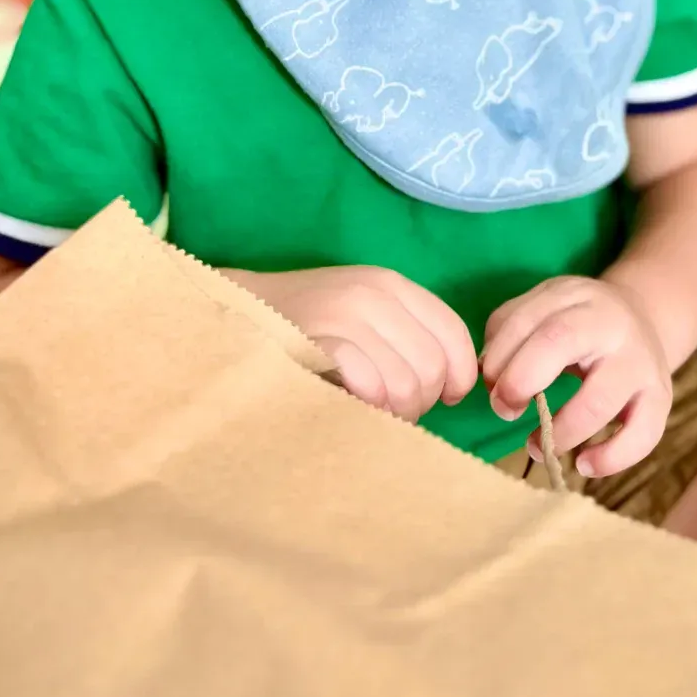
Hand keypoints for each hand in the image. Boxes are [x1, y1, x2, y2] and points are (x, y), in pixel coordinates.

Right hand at [232, 265, 478, 422]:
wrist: (236, 314)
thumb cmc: (308, 324)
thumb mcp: (365, 316)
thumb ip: (408, 336)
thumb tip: (453, 384)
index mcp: (392, 284)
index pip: (453, 333)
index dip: (459, 375)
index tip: (446, 398)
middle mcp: (372, 294)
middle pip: (431, 367)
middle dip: (421, 403)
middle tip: (395, 410)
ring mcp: (341, 315)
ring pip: (403, 382)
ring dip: (393, 411)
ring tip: (372, 410)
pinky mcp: (313, 341)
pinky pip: (367, 383)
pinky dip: (366, 403)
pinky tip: (352, 404)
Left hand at [481, 277, 671, 477]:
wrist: (643, 318)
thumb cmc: (577, 322)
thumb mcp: (543, 308)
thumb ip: (508, 333)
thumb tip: (490, 380)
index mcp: (575, 297)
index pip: (529, 321)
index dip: (501, 358)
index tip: (489, 386)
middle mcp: (611, 323)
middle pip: (560, 342)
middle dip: (521, 381)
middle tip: (504, 410)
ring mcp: (640, 361)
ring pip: (600, 400)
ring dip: (560, 431)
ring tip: (536, 445)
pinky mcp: (661, 397)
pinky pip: (643, 434)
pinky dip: (612, 458)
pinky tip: (584, 464)